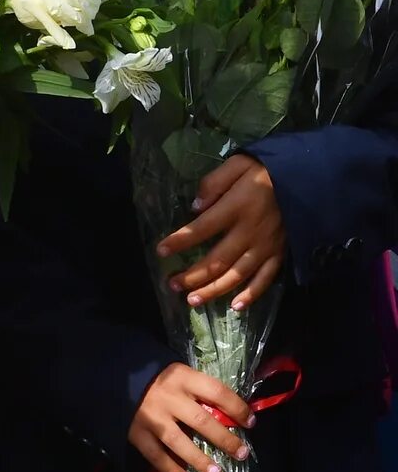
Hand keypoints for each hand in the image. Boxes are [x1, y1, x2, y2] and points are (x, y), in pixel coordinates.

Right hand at [130, 362, 252, 471]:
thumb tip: (228, 414)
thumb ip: (198, 390)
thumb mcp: (178, 373)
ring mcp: (150, 417)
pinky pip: (155, 455)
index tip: (250, 422)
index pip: (216, 392)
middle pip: (201, 421)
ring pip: (178, 442)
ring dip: (199, 460)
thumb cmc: (154, 377)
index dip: (236, 408)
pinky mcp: (135, 432)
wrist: (113, 377)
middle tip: (241, 453)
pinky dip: (171, 469)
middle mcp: (167, 398)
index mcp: (181, 378)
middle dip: (224, 439)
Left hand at [154, 154, 284, 309]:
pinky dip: (252, 295)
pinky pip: (266, 278)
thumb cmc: (267, 170)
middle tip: (172, 284)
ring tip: (193, 300)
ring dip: (214, 290)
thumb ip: (213, 183)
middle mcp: (251, 232)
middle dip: (192, 275)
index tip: (161, 251)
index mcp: (237, 208)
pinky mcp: (281, 253)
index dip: (179, 241)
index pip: (201, 228)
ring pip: (237, 275)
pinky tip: (235, 307)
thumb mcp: (238, 164)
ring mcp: (267, 246)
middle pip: (217, 260)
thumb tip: (194, 207)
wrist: (310, 178)